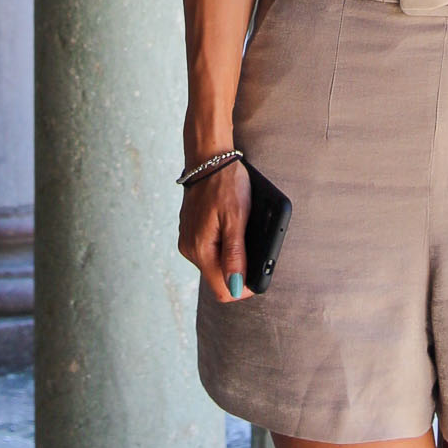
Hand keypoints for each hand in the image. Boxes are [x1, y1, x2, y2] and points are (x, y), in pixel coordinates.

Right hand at [178, 158, 252, 302]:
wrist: (209, 158)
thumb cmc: (224, 184)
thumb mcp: (236, 218)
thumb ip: (235, 255)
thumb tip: (236, 288)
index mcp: (200, 249)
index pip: (223, 290)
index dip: (244, 287)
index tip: (259, 271)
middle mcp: (190, 250)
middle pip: (219, 279)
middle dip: (239, 269)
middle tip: (252, 243)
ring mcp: (188, 241)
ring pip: (215, 264)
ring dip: (231, 256)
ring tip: (240, 230)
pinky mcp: (191, 232)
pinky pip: (210, 250)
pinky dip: (223, 244)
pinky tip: (230, 225)